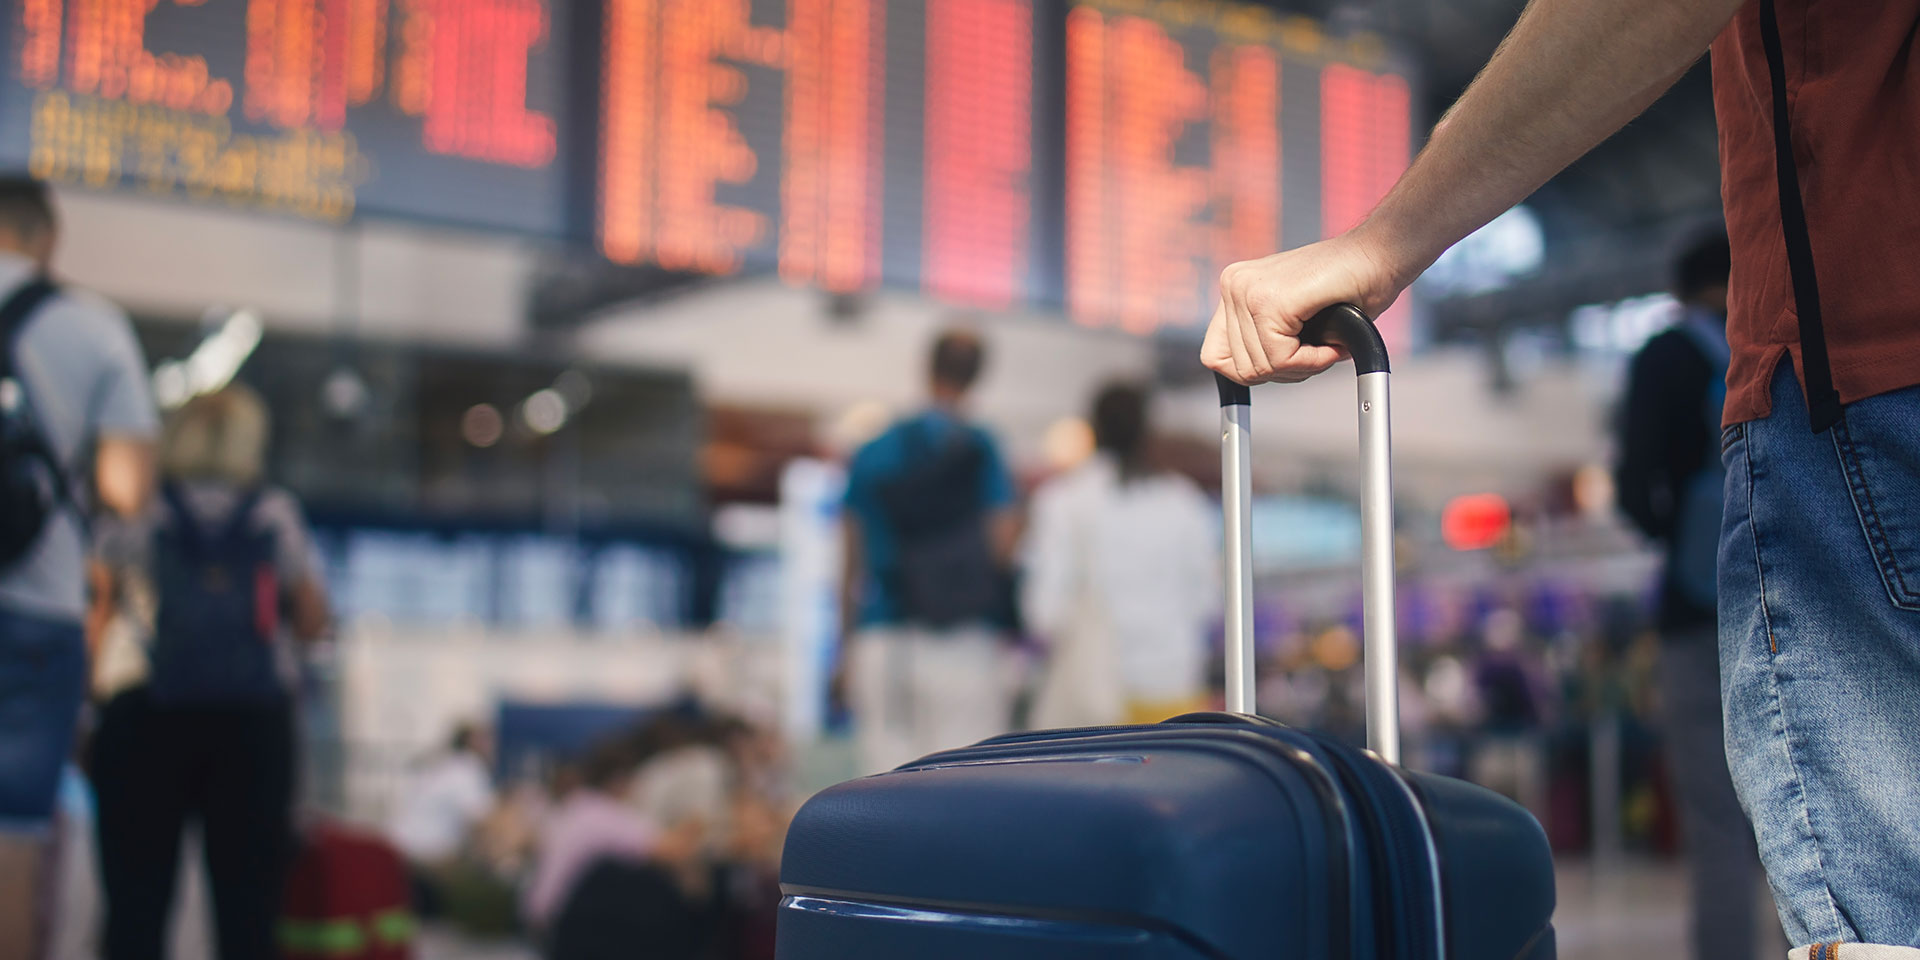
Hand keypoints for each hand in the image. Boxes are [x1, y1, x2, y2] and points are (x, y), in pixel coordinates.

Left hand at [1202, 229, 1412, 384]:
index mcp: (1234, 287)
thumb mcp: (1291, 320)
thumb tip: (1244, 377)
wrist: (1382, 254)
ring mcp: (1247, 291)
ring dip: (1302, 367)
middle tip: (1318, 352)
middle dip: (1284, 371)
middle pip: (1239, 368)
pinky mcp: (1270, 301)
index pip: (1216, 356)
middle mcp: (1234, 285)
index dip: (1254, 371)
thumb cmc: (1348, 286)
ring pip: (1261, 368)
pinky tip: (1332, 345)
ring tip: (1328, 344)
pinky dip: (1312, 363)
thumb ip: (1262, 341)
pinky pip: (1281, 360)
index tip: (1287, 362)